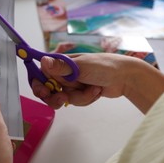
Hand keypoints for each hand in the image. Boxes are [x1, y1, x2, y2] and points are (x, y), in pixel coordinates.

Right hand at [32, 53, 163, 112]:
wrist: (125, 77)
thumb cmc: (103, 66)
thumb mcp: (80, 67)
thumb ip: (60, 67)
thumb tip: (43, 60)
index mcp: (59, 63)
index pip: (40, 74)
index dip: (38, 84)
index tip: (43, 91)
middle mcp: (62, 73)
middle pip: (47, 90)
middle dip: (56, 97)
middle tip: (64, 99)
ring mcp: (70, 84)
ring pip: (63, 98)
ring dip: (78, 97)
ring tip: (91, 90)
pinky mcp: (78, 93)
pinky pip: (75, 101)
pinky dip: (86, 99)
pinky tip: (96, 91)